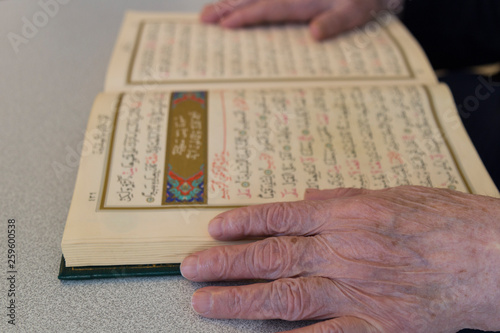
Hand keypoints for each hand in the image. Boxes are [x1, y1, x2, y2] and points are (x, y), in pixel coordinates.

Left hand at [181, 186, 499, 331]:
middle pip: (273, 256)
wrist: (492, 257)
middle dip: (227, 262)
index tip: (215, 228)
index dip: (244, 222)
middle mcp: (345, 250)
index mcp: (349, 214)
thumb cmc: (447, 221)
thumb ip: (346, 198)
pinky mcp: (377, 324)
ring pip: (286, 296)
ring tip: (206, 303)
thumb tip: (308, 199)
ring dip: (242, 300)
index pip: (281, 217)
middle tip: (191, 267)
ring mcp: (358, 290)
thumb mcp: (394, 194)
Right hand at [200, 0, 403, 39]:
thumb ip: (336, 21)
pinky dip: (247, 0)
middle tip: (203, 19)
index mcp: (303, 0)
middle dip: (227, 7)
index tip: (224, 25)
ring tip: (209, 12)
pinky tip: (236, 4)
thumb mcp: (357, 12)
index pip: (268, 8)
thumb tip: (314, 34)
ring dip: (230, 2)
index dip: (245, 16)